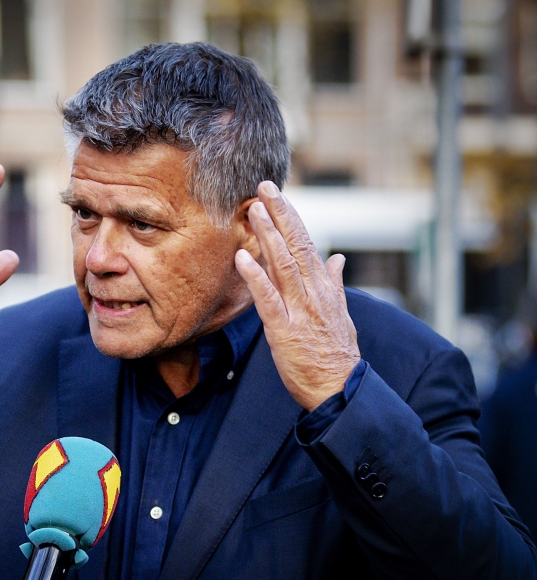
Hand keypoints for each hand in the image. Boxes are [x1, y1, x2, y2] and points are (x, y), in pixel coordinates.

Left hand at [234, 181, 360, 411]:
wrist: (341, 389)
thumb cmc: (337, 354)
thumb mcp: (341, 314)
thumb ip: (336, 284)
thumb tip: (338, 258)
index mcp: (324, 288)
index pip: (307, 244)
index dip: (291, 218)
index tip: (277, 194)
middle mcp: (314, 293)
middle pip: (296, 246)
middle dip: (280, 215)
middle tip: (264, 187)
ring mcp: (300, 310)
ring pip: (283, 265)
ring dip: (268, 236)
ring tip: (254, 210)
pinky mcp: (285, 330)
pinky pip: (268, 299)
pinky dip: (255, 277)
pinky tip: (242, 258)